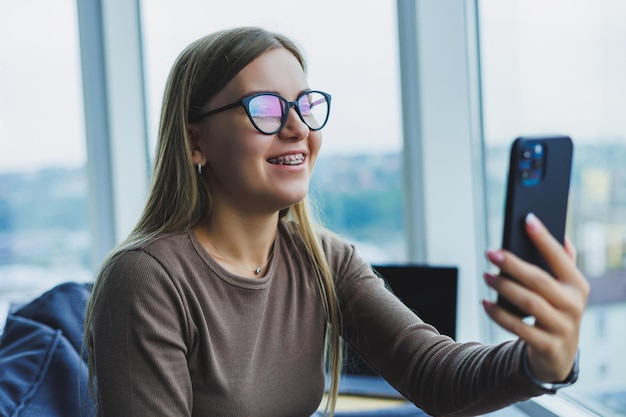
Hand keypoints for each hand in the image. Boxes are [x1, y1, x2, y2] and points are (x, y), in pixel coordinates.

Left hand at [482, 213, 589, 381]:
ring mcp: (562, 327)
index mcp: (578, 285)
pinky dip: (498, 314)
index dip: (544, 238)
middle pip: (539, 280)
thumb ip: (564, 263)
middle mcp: (573, 305)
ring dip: (503, 287)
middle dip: (512, 264)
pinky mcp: (546, 345)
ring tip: (486, 275)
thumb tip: (562, 236)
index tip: (527, 219)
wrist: (558, 354)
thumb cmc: (556, 310)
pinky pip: (517, 328)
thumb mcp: (565, 289)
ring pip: (528, 302)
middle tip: (490, 252)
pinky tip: (484, 301)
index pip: (560, 258)